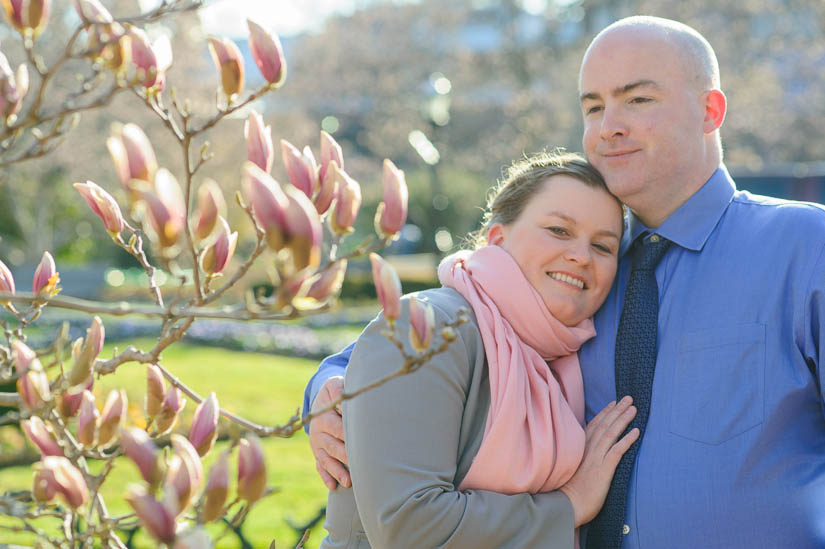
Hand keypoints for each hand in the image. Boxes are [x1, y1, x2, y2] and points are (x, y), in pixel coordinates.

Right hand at [309, 376, 349, 489]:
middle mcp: (318, 432)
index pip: (338, 428)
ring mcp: (317, 444)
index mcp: (323, 416)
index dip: (348, 435)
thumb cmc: (335, 392)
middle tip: (359, 467)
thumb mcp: (334, 385)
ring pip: (326, 459)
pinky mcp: (317, 452)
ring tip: (347, 483)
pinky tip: (333, 486)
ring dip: (337, 471)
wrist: (320, 399)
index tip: (362, 443)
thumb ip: (340, 391)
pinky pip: (319, 466)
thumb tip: (346, 403)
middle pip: (333, 447)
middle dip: (345, 458)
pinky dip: (326, 476)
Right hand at [559, 396, 639, 526]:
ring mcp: (596, 458)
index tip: (614, 403)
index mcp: (580, 448)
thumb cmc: (570, 490)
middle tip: (628, 398)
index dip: (605, 413)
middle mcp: (588, 449)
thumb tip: (587, 453)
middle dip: (617, 410)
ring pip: (611, 433)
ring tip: (634, 409)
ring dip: (623, 419)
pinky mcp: (603, 469)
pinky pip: (617, 450)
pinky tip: (636, 431)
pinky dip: (627, 439)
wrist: (567, 505)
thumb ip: (580, 457)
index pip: (594, 425)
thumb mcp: (573, 468)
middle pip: (604, 424)